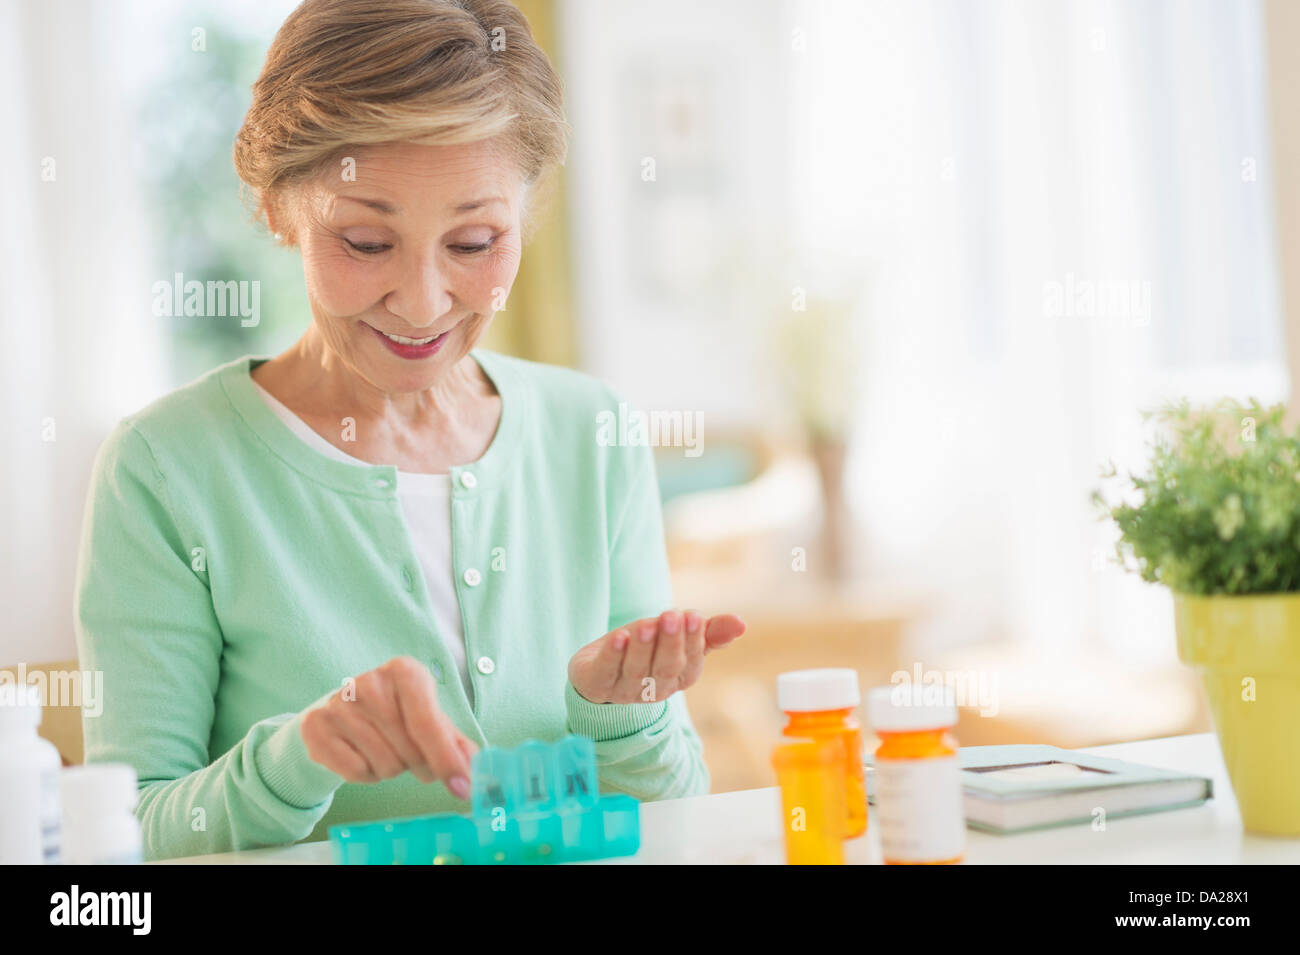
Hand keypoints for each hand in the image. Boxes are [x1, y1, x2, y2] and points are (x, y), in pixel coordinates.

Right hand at [300, 656, 477, 798]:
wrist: (340, 713)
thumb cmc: (396, 716)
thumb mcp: (429, 720)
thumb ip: (456, 745)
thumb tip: (476, 771)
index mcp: (405, 672)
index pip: (428, 723)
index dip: (446, 759)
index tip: (462, 787)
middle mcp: (370, 681)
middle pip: (408, 750)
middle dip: (417, 763)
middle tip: (411, 755)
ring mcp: (339, 702)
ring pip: (383, 764)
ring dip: (391, 768)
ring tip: (384, 749)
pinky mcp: (316, 725)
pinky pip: (354, 771)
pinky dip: (365, 774)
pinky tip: (362, 755)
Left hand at [568, 609, 745, 704]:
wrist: (601, 665)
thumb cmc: (647, 648)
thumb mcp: (677, 635)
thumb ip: (708, 632)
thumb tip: (742, 623)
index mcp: (678, 677)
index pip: (690, 663)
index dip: (693, 641)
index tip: (694, 616)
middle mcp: (654, 688)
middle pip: (665, 669)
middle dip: (670, 643)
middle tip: (672, 616)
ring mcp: (624, 690)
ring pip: (636, 671)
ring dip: (642, 647)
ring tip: (646, 624)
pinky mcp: (597, 684)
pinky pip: (606, 672)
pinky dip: (613, 655)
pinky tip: (618, 637)